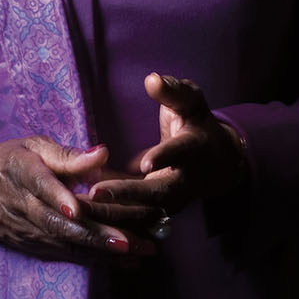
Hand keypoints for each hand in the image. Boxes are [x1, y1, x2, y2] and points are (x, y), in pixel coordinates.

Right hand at [0, 138, 155, 257]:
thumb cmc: (6, 161)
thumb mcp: (31, 146)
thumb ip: (66, 154)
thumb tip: (103, 152)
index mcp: (23, 172)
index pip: (41, 185)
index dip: (58, 197)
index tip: (77, 209)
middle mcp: (27, 206)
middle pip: (61, 224)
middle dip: (97, 235)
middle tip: (132, 240)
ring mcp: (31, 231)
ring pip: (68, 244)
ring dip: (104, 251)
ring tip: (139, 251)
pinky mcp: (36, 247)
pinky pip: (68, 255)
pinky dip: (96, 260)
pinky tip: (125, 261)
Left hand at [86, 74, 244, 225]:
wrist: (218, 162)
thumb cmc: (197, 122)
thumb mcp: (190, 101)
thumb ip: (172, 91)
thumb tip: (151, 78)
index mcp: (194, 149)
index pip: (179, 153)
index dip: (162, 158)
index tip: (143, 163)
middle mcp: (185, 180)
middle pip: (157, 192)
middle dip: (127, 195)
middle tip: (95, 192)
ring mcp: (173, 200)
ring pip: (144, 214)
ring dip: (113, 214)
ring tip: (80, 208)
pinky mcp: (160, 212)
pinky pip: (136, 220)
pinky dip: (111, 219)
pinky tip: (82, 214)